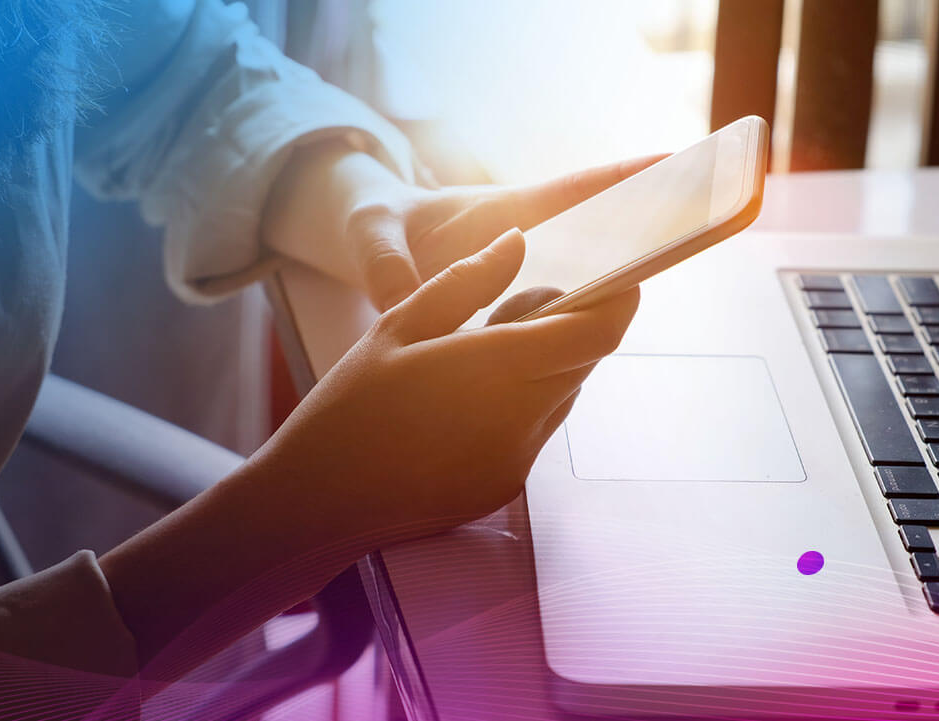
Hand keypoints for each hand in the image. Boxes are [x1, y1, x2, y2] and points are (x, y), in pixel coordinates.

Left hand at [262, 147, 663, 310]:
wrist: (373, 242)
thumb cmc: (376, 224)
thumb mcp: (369, 236)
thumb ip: (384, 264)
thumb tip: (401, 300)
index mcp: (507, 211)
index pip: (579, 189)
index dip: (631, 177)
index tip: (686, 163)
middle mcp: (532, 237)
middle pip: (607, 231)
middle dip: (656, 226)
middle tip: (712, 220)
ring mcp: (531, 270)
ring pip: (590, 277)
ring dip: (621, 286)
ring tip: (656, 300)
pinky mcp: (521, 300)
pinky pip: (561, 312)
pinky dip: (581, 324)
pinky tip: (589, 347)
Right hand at [266, 228, 639, 540]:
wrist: (317, 504)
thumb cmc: (347, 408)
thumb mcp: (396, 327)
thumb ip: (467, 282)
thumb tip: (517, 243)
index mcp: (492, 371)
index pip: (594, 333)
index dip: (620, 301)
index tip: (622, 276)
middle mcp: (519, 421)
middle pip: (583, 361)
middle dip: (575, 326)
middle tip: (526, 304)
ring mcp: (515, 461)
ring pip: (563, 396)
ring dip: (551, 365)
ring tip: (490, 349)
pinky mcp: (505, 487)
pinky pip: (538, 432)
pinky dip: (527, 404)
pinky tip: (472, 400)